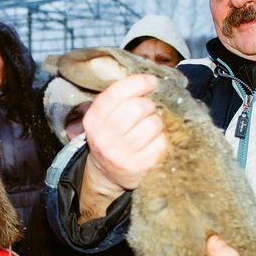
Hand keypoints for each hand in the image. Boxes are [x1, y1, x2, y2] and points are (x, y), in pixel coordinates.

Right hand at [79, 74, 166, 220]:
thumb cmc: (111, 137)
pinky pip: (161, 142)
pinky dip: (161, 139)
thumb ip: (118, 99)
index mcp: (94, 120)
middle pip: (137, 107)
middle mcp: (104, 137)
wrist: (106, 174)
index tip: (151, 81)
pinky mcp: (138, 166)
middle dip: (148, 105)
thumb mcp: (103, 118)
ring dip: (156, 123)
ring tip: (149, 128)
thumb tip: (147, 80)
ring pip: (152, 124)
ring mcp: (120, 154)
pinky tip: (153, 142)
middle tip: (147, 111)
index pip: (116, 93)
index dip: (138, 83)